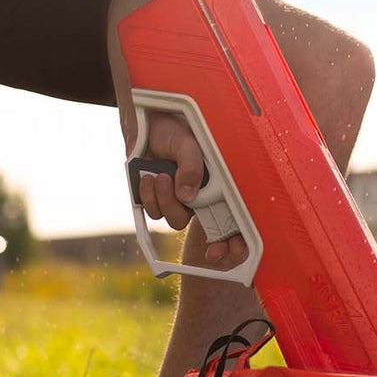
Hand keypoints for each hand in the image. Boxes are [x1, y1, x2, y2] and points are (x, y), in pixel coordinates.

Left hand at [137, 113, 249, 265]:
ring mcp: (175, 200)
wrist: (148, 124)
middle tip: (173, 188)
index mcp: (214, 187)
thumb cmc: (175, 131)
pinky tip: (147, 176)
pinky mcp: (154, 198)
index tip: (217, 253)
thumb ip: (192, 167)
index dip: (229, 243)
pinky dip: (147, 195)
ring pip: (170, 219)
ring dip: (161, 198)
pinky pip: (151, 211)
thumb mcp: (190, 144)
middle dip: (176, 209)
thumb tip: (187, 195)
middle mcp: (196, 197)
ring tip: (158, 173)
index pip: (228, 222)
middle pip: (190, 222)